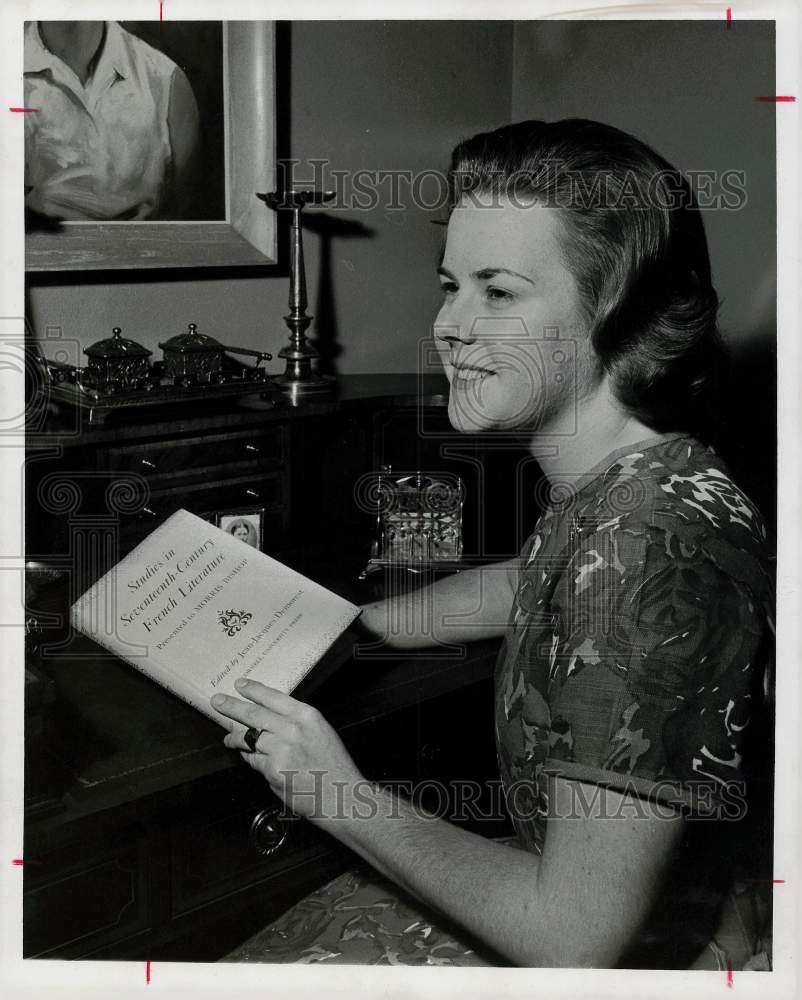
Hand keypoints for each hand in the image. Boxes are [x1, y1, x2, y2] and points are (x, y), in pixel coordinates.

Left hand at [210, 679, 364, 821]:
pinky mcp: (272, 770)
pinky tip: (247, 757)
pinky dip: (249, 758)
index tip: (240, 685)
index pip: (272, 696)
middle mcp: (292, 729)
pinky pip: (253, 760)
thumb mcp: (320, 732)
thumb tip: (268, 719)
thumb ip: (296, 723)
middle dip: (231, 707)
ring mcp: (280, 750)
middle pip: (253, 714)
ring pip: (248, 738)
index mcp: (306, 715)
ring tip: (228, 738)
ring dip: (234, 738)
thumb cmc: (333, 765)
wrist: (341, 795)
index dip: (252, 690)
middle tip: (217, 702)